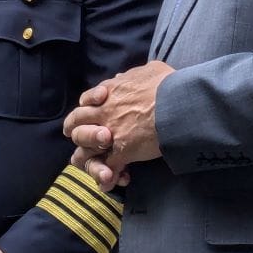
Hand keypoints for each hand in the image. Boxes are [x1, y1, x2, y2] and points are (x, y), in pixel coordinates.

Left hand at [64, 61, 172, 188]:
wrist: (177, 104)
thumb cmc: (166, 85)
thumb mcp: (148, 70)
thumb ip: (132, 76)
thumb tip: (123, 78)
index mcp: (109, 92)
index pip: (86, 100)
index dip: (85, 108)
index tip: (86, 112)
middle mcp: (104, 112)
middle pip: (76, 123)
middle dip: (75, 130)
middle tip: (75, 137)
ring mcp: (110, 133)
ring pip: (86, 149)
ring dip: (87, 157)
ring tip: (93, 164)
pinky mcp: (121, 152)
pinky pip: (107, 167)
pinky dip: (107, 177)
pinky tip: (109, 183)